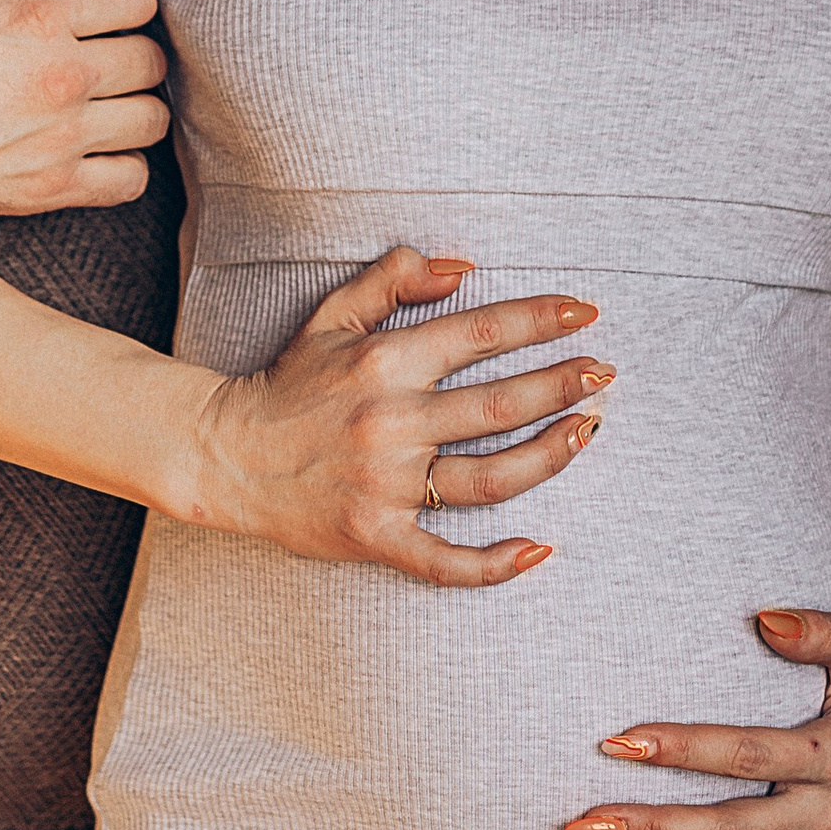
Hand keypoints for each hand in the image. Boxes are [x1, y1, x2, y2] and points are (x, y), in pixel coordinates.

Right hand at [0, 0, 169, 221]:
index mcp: (37, 17)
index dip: (127, 1)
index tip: (104, 11)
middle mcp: (61, 76)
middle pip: (151, 60)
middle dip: (133, 52)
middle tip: (105, 54)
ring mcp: (59, 136)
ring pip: (150, 120)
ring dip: (135, 108)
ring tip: (107, 101)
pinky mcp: (50, 187)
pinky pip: (128, 180)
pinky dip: (122, 166)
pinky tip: (97, 149)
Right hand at [186, 247, 611, 589]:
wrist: (225, 456)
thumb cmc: (287, 383)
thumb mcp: (331, 314)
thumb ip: (393, 278)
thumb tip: (462, 266)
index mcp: (385, 362)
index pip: (481, 332)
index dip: (541, 320)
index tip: (587, 315)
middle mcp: (392, 422)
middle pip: (501, 404)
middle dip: (563, 385)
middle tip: (605, 374)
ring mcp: (388, 486)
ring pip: (491, 477)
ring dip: (550, 455)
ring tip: (588, 431)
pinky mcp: (377, 538)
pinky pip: (446, 560)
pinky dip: (495, 563)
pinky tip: (540, 550)